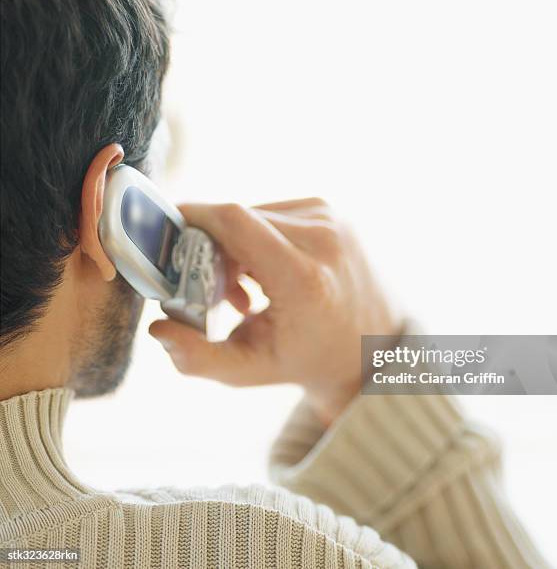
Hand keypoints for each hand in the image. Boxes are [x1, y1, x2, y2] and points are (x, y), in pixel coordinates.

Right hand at [149, 198, 399, 425]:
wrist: (374, 346)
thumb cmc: (310, 360)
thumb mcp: (252, 369)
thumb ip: (199, 358)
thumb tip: (157, 329)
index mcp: (306, 278)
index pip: (235, 220)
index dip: (192, 218)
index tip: (165, 233)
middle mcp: (324, 238)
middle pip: (238, 218)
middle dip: (209, 246)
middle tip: (210, 288)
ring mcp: (332, 219)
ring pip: (253, 214)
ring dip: (234, 246)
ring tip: (244, 290)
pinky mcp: (331, 211)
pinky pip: (273, 213)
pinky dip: (256, 239)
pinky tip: (265, 274)